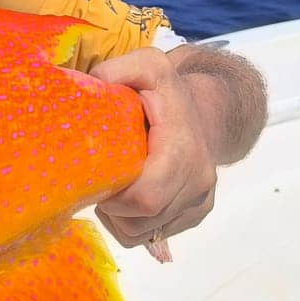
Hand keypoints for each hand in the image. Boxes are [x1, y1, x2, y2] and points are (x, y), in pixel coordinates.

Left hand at [91, 47, 217, 249]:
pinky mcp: (197, 212)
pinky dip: (133, 222)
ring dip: (119, 218)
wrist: (207, 108)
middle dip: (112, 209)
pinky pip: (155, 234)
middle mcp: (198, 179)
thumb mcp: (147, 66)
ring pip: (145, 233)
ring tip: (113, 186)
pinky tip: (128, 196)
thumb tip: (92, 84)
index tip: (96, 180)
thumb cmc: (167, 90)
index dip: (114, 198)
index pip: (146, 197)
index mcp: (182, 149)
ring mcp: (200, 200)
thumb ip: (117, 69)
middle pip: (143, 220)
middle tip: (99, 183)